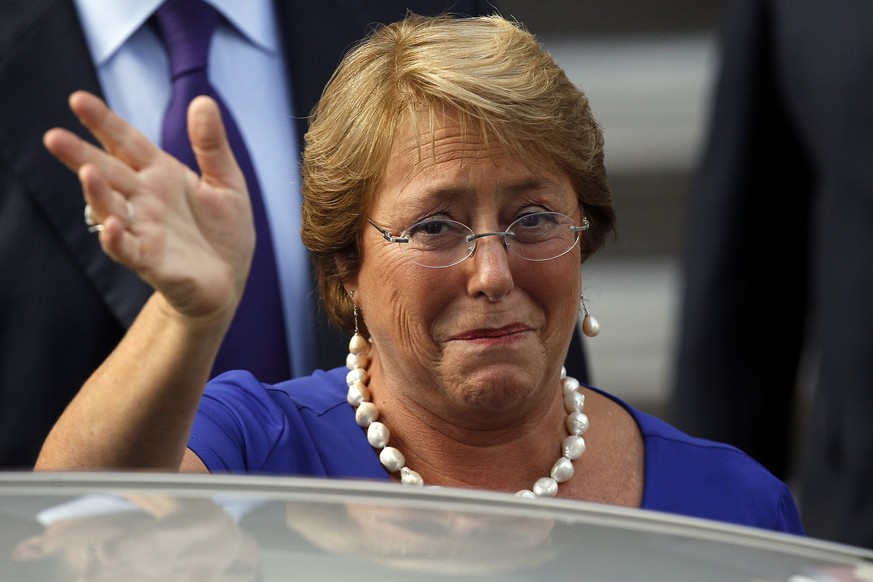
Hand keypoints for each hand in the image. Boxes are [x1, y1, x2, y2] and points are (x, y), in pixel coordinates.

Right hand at [44, 91, 253, 320]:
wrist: (229, 280)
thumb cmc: (224, 231)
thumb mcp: (227, 182)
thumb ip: (212, 145)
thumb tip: (203, 100)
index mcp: (161, 174)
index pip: (126, 142)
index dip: (104, 122)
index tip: (78, 99)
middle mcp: (145, 199)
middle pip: (108, 171)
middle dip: (81, 155)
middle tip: (53, 136)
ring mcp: (144, 229)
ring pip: (110, 207)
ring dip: (96, 192)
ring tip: (87, 173)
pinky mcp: (150, 260)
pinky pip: (126, 249)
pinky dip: (116, 238)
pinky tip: (113, 225)